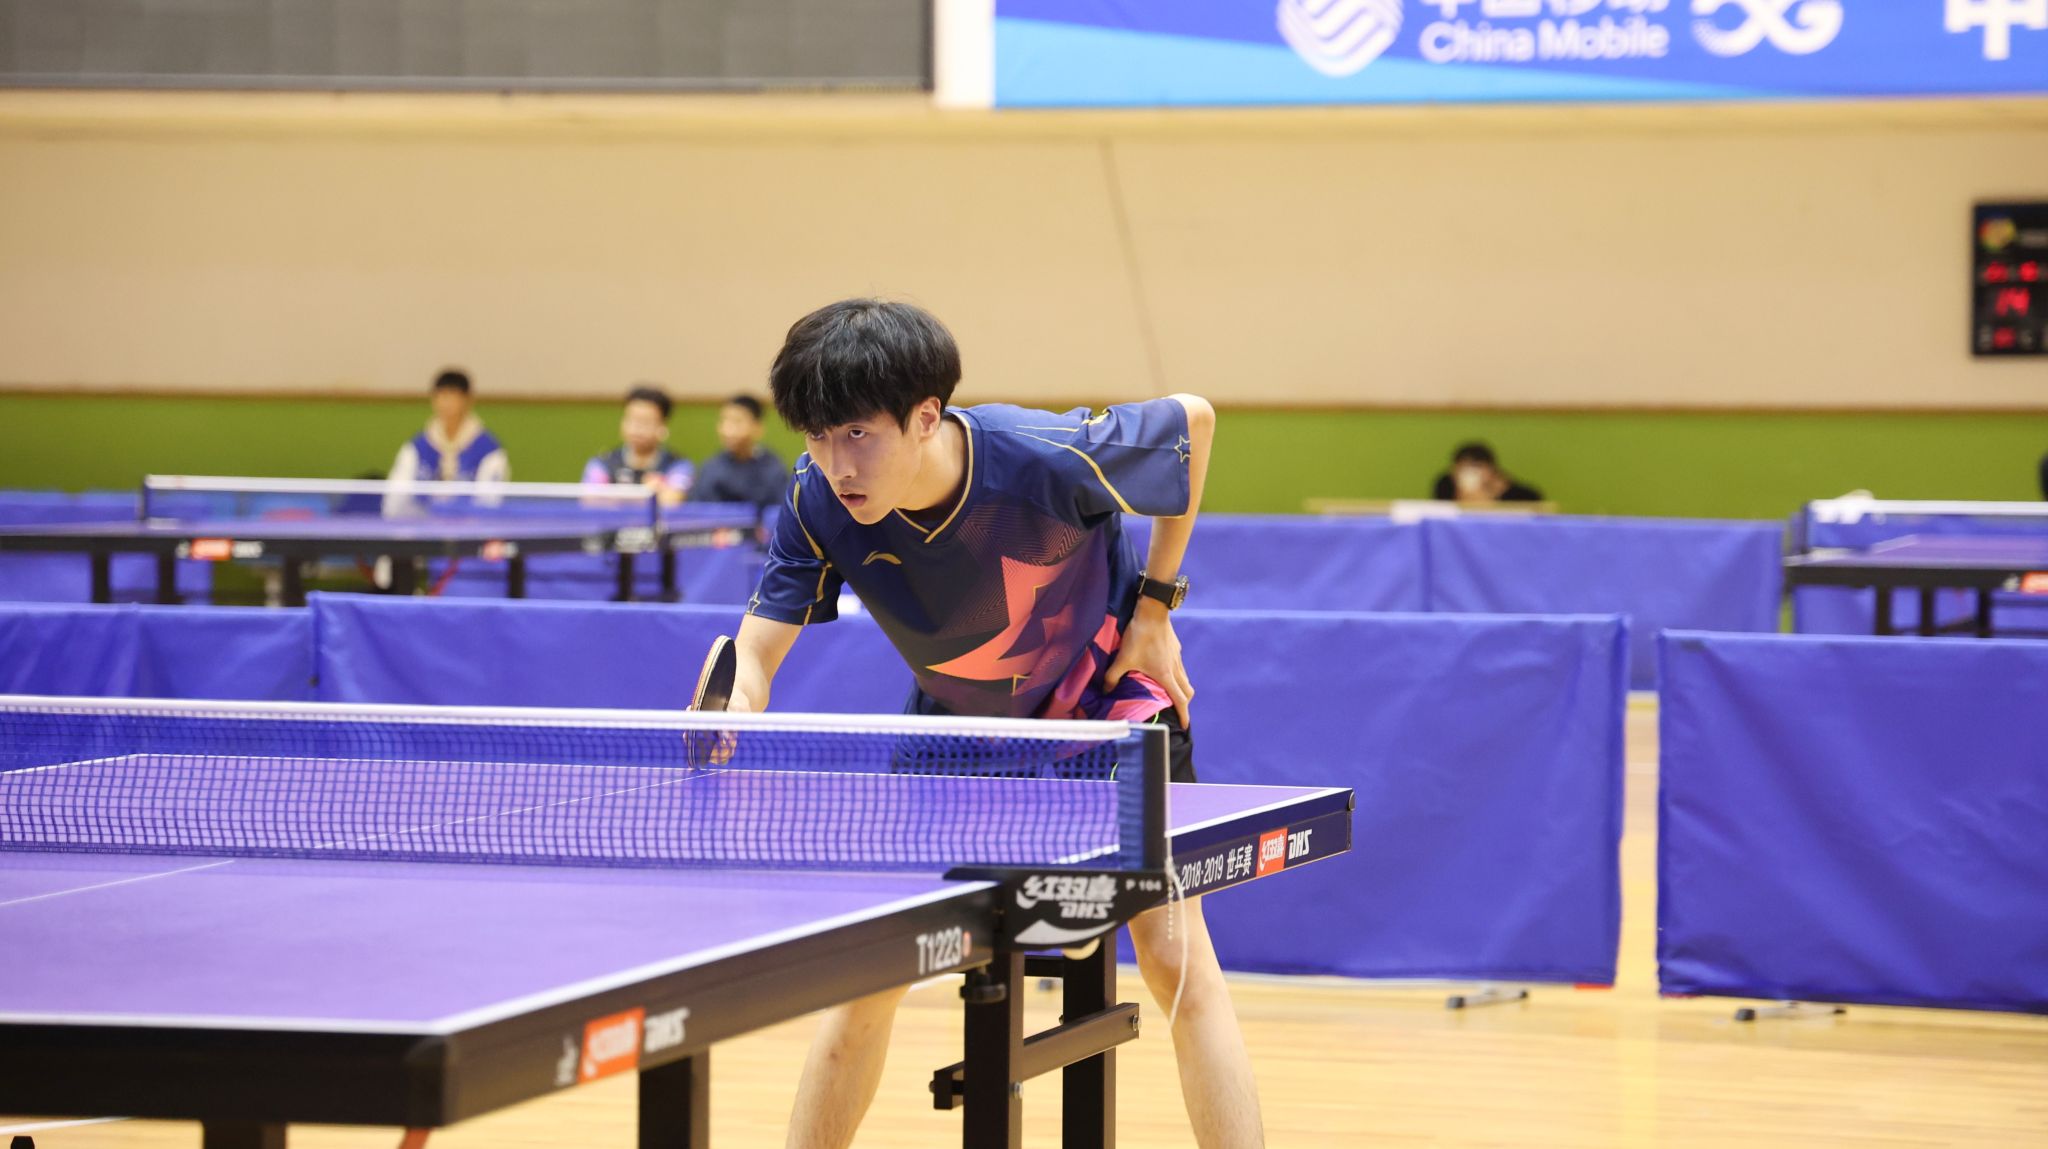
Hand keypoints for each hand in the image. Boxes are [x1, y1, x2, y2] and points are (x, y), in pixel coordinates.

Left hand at [1102, 599, 1192, 727]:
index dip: (1184, 715)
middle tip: (1179, 711)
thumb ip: (1113, 677)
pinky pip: (1180, 666)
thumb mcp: (1123, 659)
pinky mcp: (1176, 648)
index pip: (1180, 700)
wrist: (1152, 611)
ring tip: (1171, 694)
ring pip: (1185, 678)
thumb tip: (1105, 691)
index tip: (1185, 726)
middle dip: (1185, 704)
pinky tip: (1165, 671)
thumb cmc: (1139, 637)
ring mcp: (1177, 657)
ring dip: (1181, 689)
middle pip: (1187, 691)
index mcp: (1166, 675)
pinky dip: (1177, 675)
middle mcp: (1175, 668)